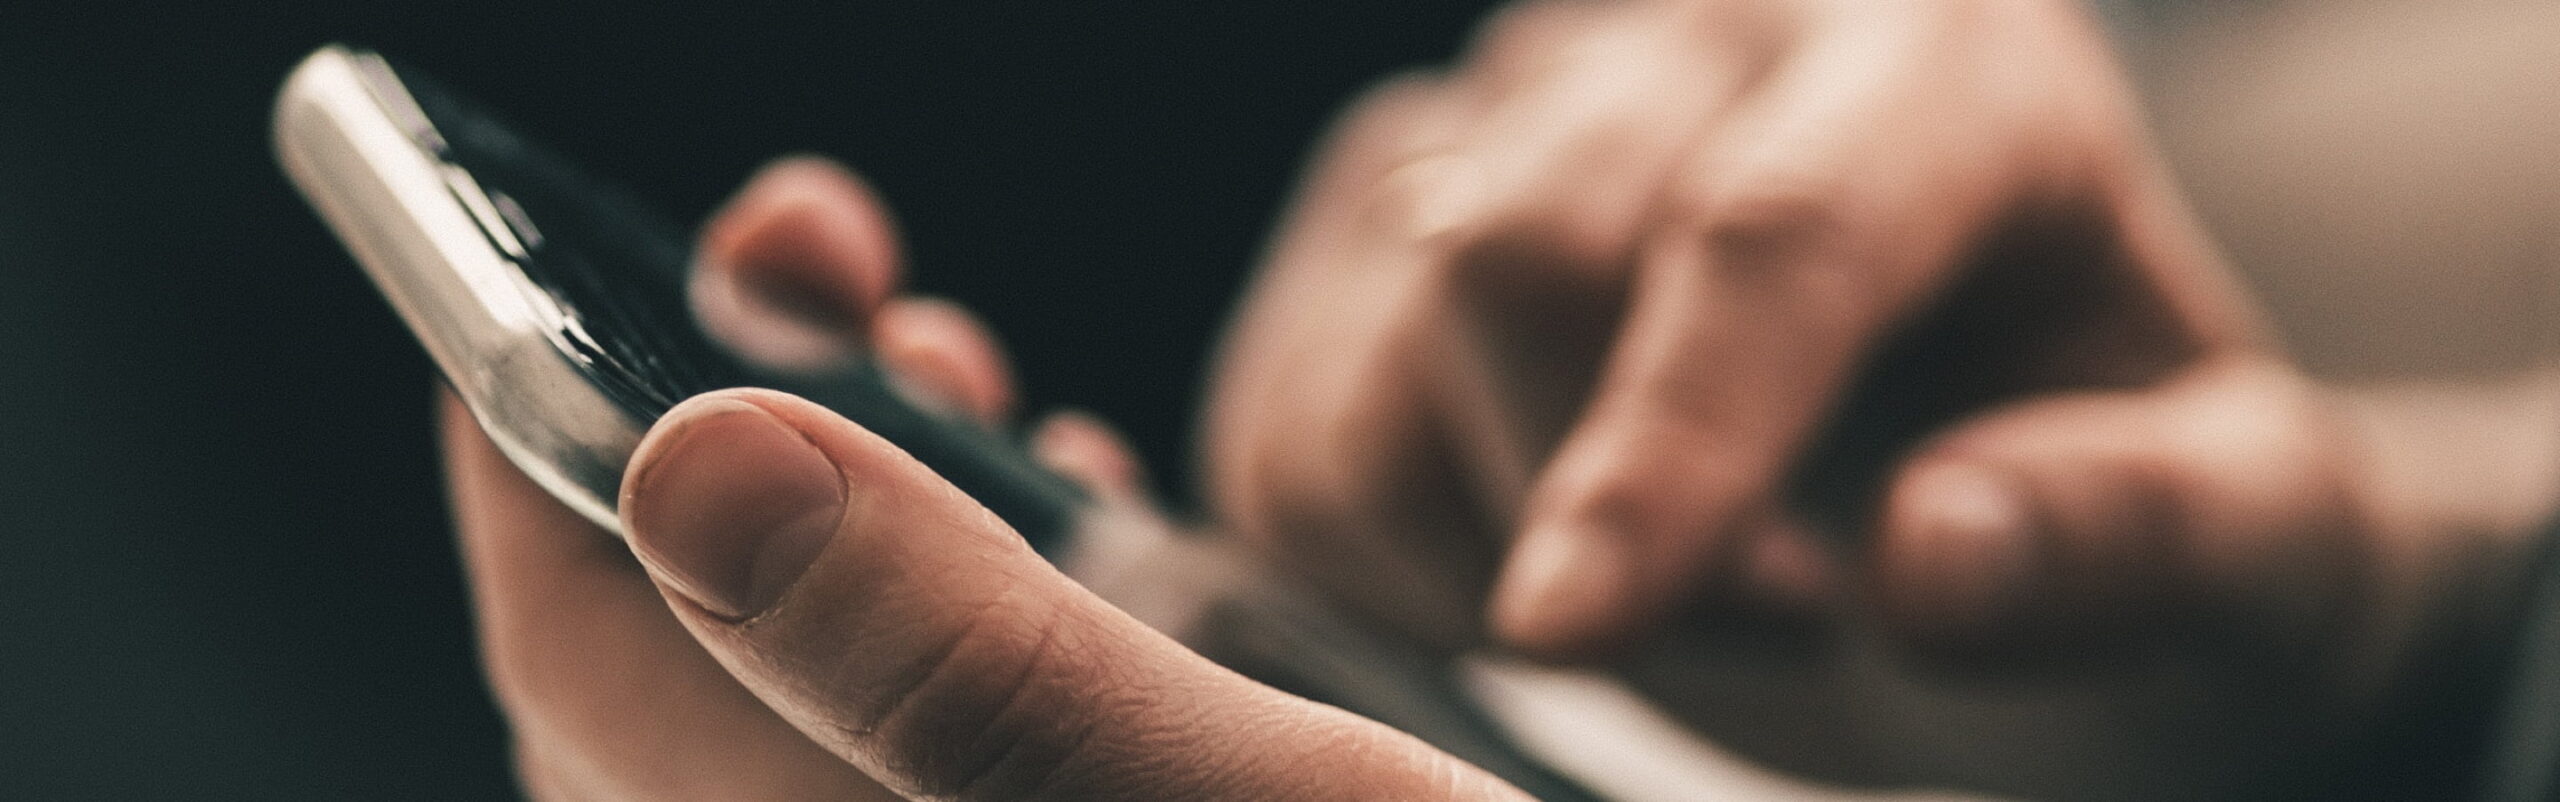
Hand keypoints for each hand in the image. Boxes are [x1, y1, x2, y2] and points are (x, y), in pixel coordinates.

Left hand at [447, 158, 1526, 799]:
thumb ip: (971, 663)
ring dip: (854, 484)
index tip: (522, 284)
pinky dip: (973, 576)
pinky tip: (1066, 493)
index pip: (588, 674)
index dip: (528, 468)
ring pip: (824, 676)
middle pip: (686, 662)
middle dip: (726, 420)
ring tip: (934, 347)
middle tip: (812, 260)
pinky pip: (948, 718)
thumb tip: (694, 460)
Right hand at [1203, 0, 2538, 794]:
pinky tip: (1542, 551)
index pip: (1766, 230)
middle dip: (1588, 503)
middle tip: (1764, 609)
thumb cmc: (2114, 467)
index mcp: (1944, 61)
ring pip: (1375, 335)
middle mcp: (1696, 32)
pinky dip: (1387, 550)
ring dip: (1492, 537)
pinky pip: (1288, 421)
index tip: (1574, 631)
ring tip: (1680, 576)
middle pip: (1519, 252)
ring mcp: (1509, 108)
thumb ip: (2144, 532)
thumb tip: (1930, 558)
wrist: (1980, 424)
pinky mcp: (1374, 214)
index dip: (1667, 441)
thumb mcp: (2246, 523)